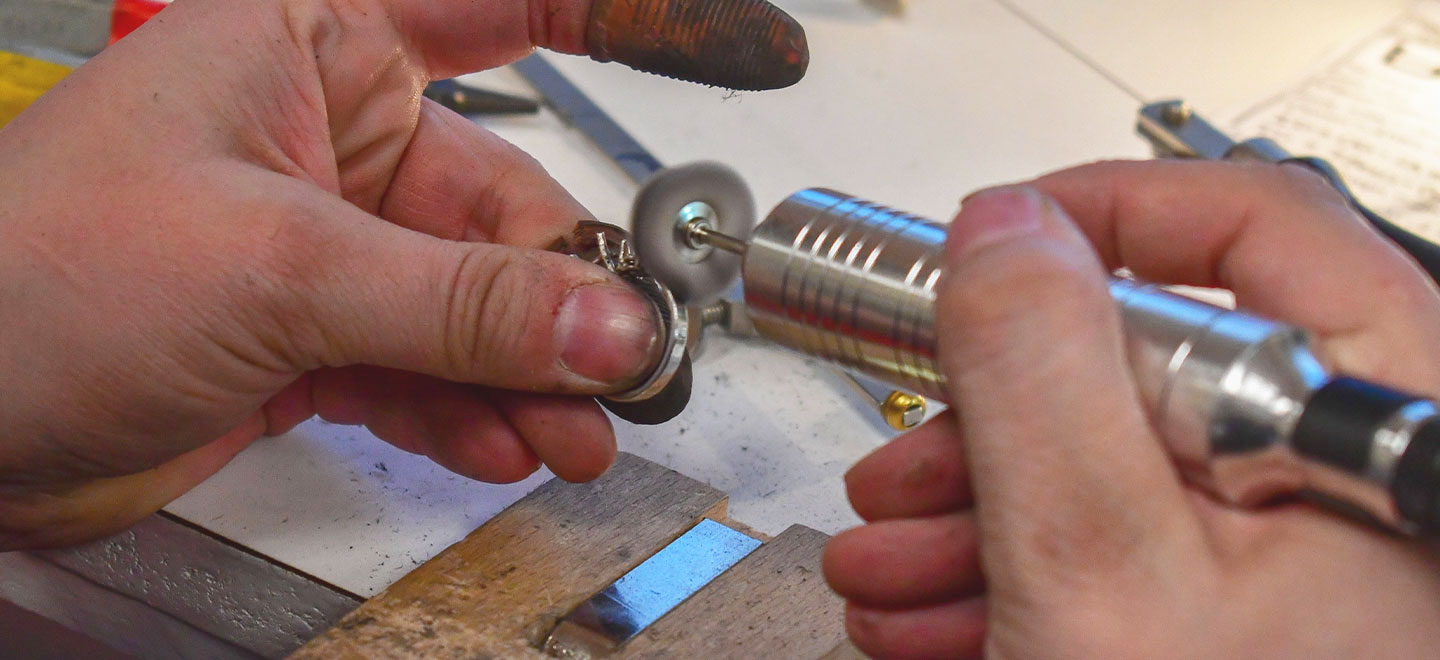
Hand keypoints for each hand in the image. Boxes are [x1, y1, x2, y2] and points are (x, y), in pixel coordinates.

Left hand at [0, 0, 668, 548]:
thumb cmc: (28, 276)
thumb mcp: (278, 267)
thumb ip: (460, 302)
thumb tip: (605, 321)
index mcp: (313, 43)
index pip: (505, 5)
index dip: (634, 20)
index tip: (743, 50)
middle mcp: (330, 135)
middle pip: (510, 200)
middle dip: (572, 290)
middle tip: (632, 355)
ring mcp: (328, 245)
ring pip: (479, 302)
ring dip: (533, 371)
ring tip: (577, 426)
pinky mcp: (315, 338)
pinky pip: (432, 367)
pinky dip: (472, 410)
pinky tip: (501, 442)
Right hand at [822, 160, 1439, 657]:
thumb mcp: (1098, 566)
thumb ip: (1039, 375)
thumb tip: (1001, 233)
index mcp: (1380, 417)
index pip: (1247, 230)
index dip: (1100, 212)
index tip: (992, 240)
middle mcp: (1354, 472)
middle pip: (1150, 369)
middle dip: (991, 419)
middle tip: (905, 450)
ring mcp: (1307, 555)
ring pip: (1120, 474)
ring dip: (980, 512)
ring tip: (888, 562)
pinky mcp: (1252, 616)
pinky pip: (1129, 556)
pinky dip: (1024, 575)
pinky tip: (939, 612)